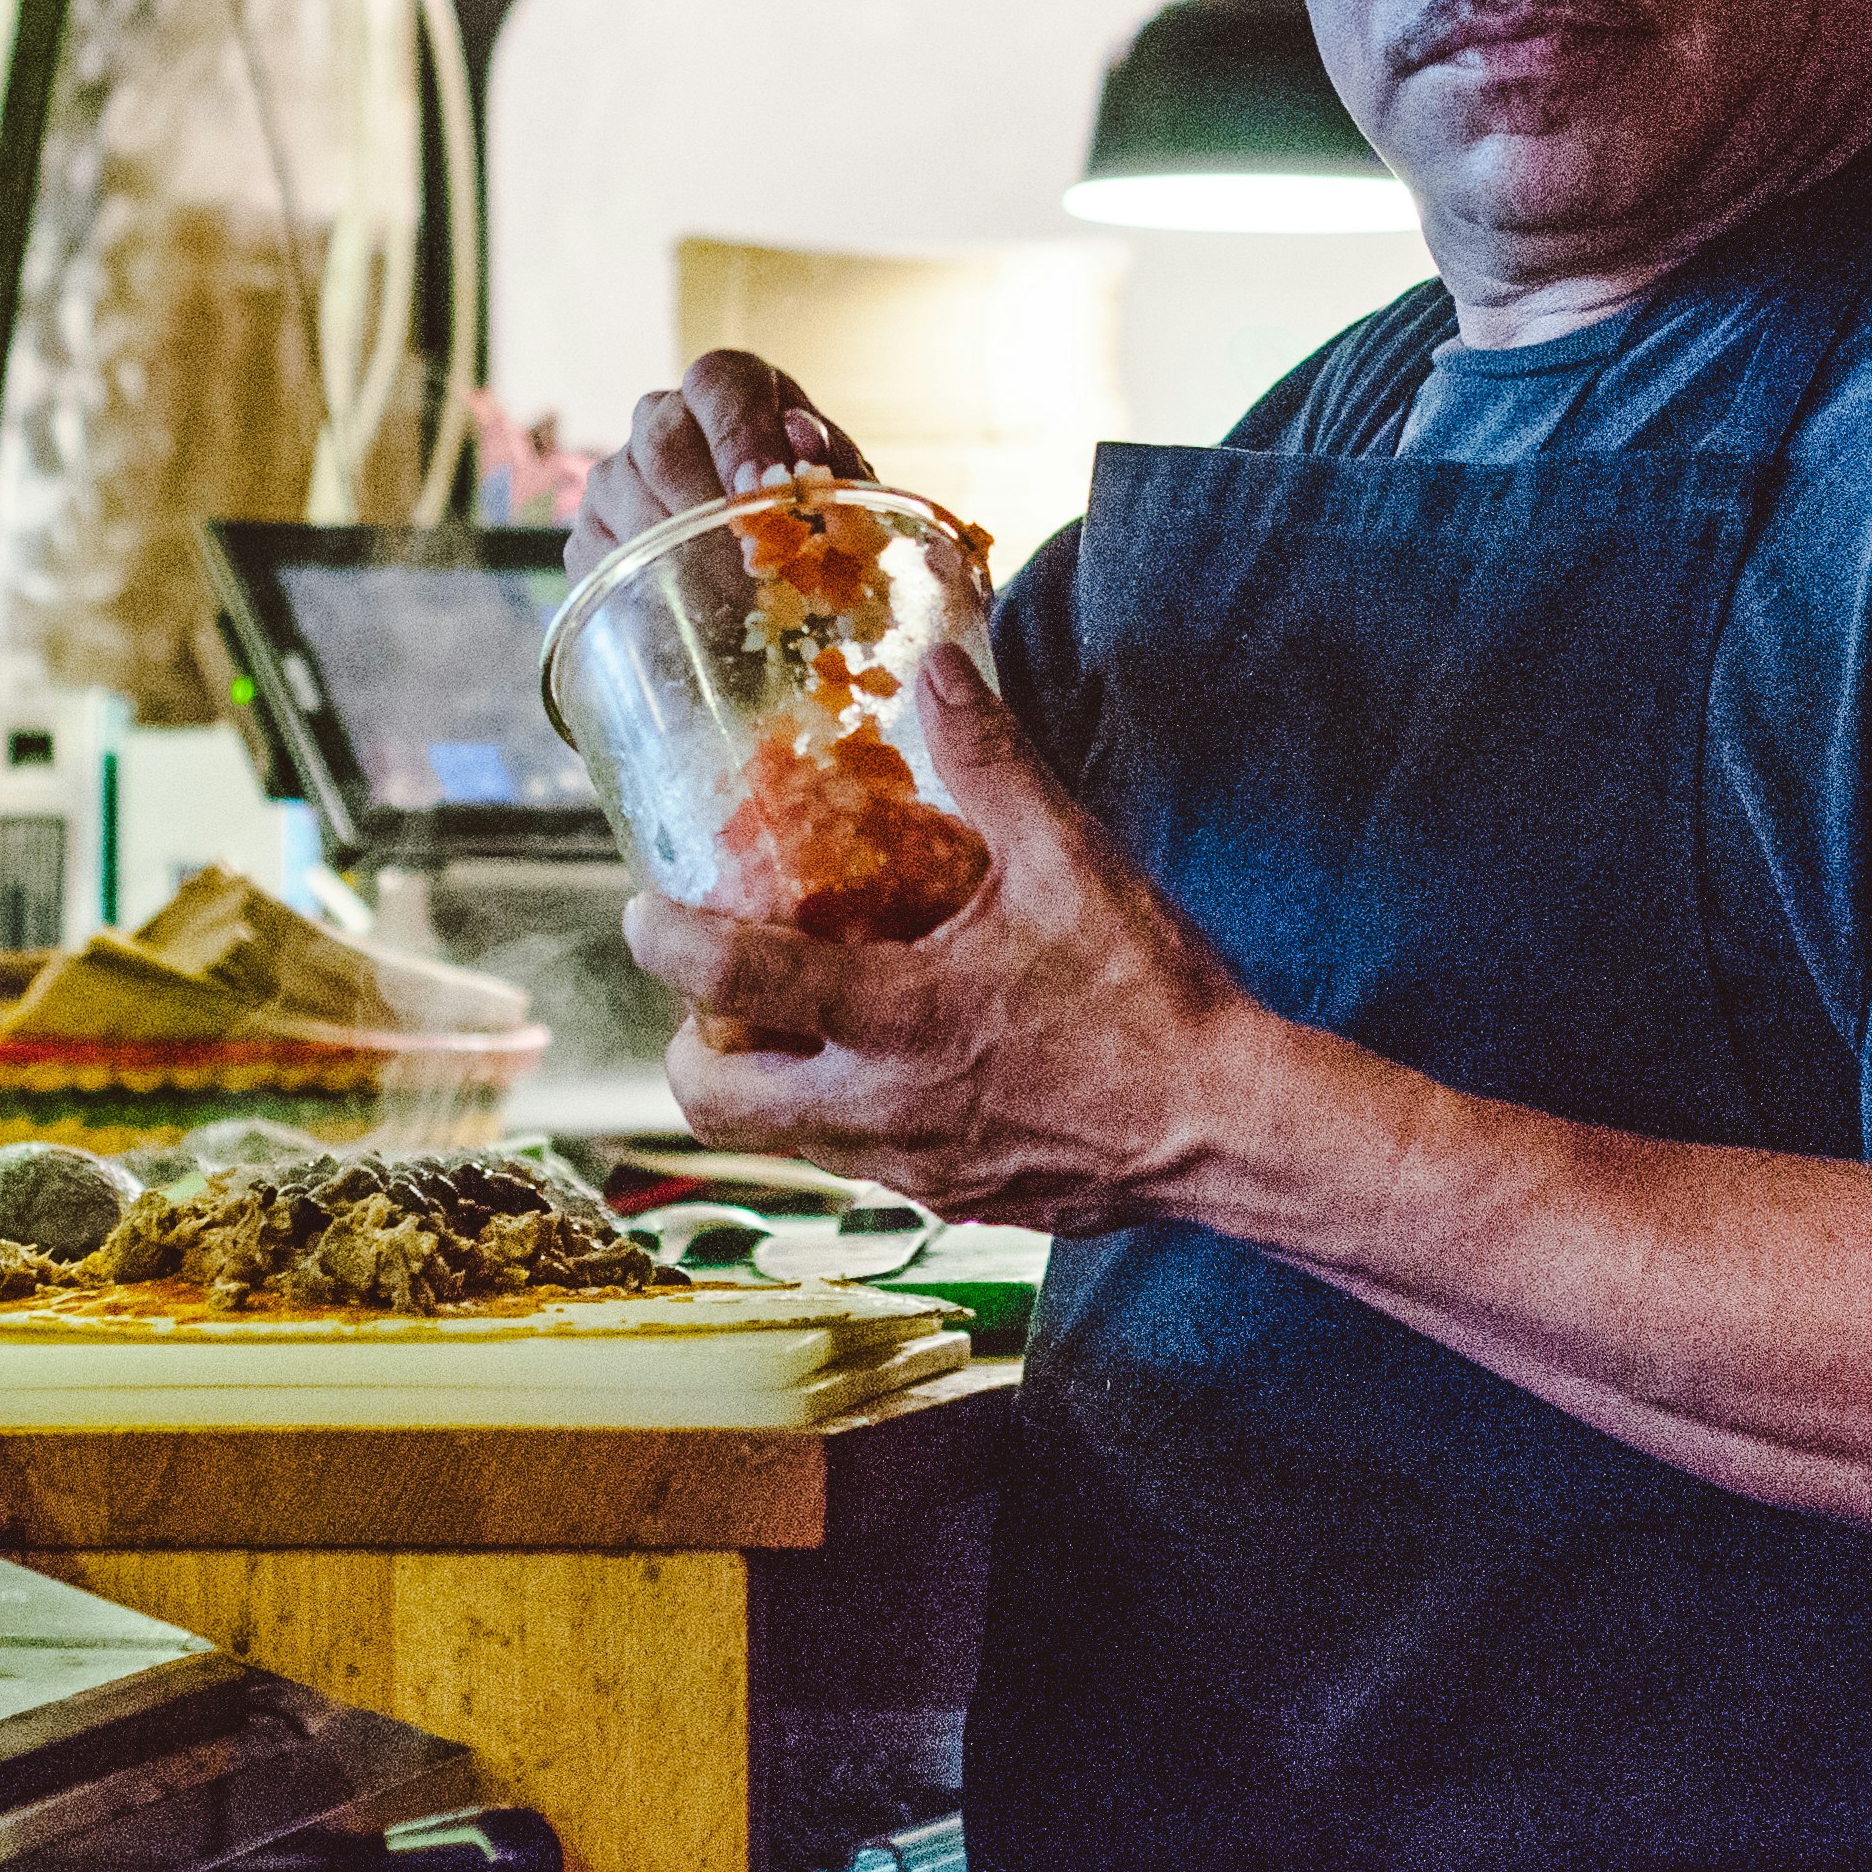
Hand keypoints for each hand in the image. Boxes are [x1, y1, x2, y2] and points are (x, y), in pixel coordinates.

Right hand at [566, 349, 871, 575]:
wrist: (762, 575)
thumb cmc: (812, 520)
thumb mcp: (838, 494)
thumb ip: (833, 468)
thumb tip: (805, 443)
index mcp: (731, 391)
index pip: (721, 382)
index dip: (742, 433)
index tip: (768, 486)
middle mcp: (665, 416)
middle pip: (664, 440)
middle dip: (711, 506)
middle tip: (756, 562)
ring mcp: (618, 473)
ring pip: (629, 497)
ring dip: (685, 553)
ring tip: (740, 600)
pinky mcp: (590, 531)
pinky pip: (603, 552)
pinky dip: (647, 584)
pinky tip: (691, 610)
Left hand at [618, 643, 1268, 1232]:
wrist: (1226, 1127)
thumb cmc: (1151, 994)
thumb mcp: (1071, 860)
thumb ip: (991, 762)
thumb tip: (938, 669)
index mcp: (899, 1016)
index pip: (736, 981)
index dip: (666, 942)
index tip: (644, 910)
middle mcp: (883, 1108)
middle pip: (715, 1105)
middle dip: (687, 1048)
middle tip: (714, 991)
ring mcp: (913, 1170)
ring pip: (781, 1142)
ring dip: (764, 1084)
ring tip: (798, 1020)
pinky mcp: (951, 1203)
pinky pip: (858, 1165)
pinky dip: (841, 1115)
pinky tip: (892, 1064)